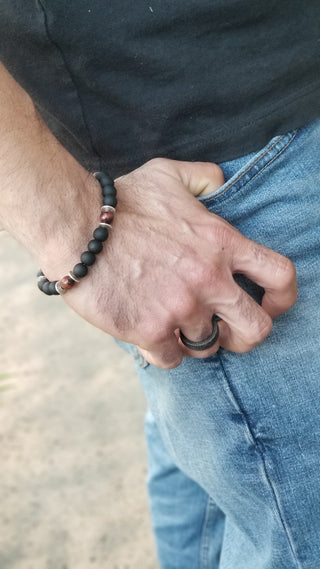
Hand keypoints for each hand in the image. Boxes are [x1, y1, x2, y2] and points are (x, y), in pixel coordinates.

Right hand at [56, 158, 296, 368]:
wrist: (76, 226)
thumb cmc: (121, 201)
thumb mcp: (169, 174)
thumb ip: (204, 176)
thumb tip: (221, 182)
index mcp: (221, 244)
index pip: (280, 276)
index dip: (284, 297)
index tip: (272, 305)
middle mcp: (209, 280)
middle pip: (256, 329)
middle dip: (246, 336)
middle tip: (227, 331)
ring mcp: (180, 308)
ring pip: (206, 346)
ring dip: (193, 339)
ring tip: (175, 324)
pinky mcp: (150, 330)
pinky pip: (171, 359)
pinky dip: (163, 351)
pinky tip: (151, 334)